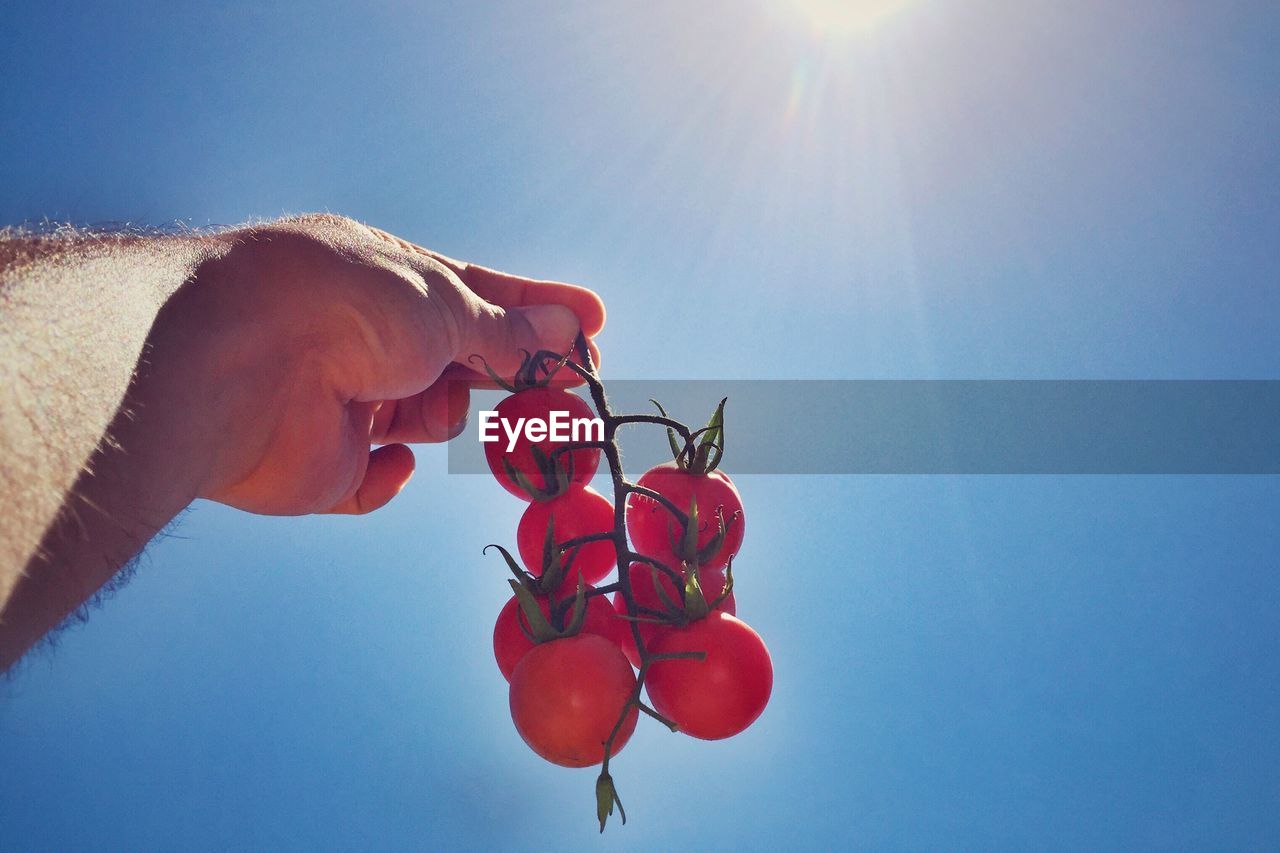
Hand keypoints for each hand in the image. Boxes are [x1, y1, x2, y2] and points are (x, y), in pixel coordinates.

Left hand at [153, 214, 604, 515]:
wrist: (239, 363)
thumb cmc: (344, 306)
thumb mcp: (444, 305)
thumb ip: (508, 330)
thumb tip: (569, 330)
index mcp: (390, 282)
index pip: (481, 298)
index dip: (540, 312)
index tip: (594, 325)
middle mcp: (368, 338)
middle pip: (465, 363)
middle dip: (519, 377)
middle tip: (578, 395)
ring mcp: (345, 402)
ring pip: (429, 420)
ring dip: (445, 414)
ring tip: (436, 404)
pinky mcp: (323, 467)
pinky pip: (376, 480)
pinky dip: (387, 474)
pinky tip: (385, 457)